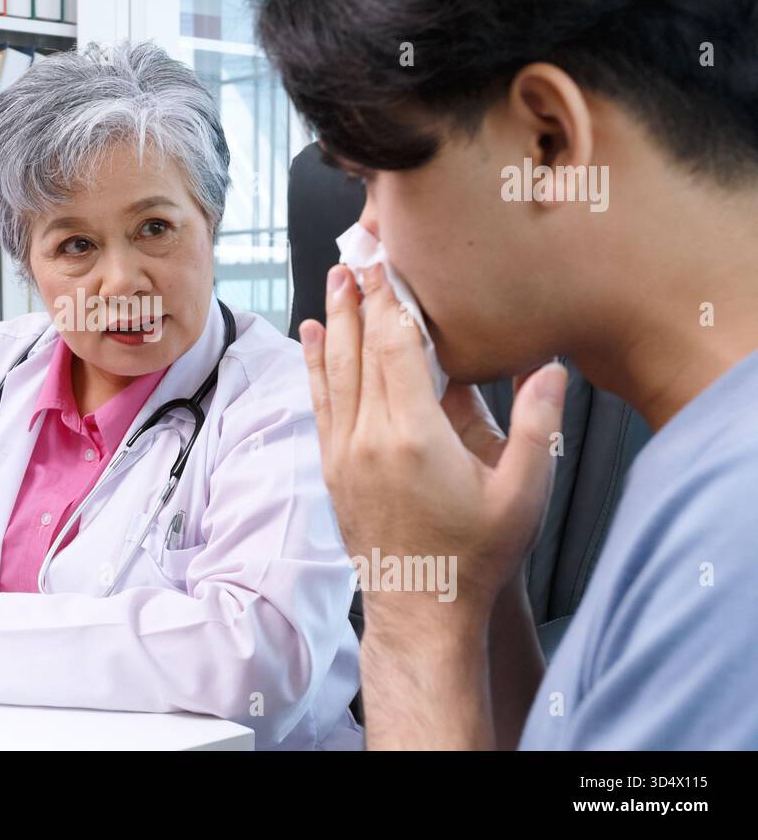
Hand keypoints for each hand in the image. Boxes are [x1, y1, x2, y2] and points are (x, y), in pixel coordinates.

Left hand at [300, 263, 566, 631]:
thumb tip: (550, 366)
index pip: (395, 347)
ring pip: (332, 371)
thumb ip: (537, 425)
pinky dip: (314, 364)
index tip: (388, 262)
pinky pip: (319, 402)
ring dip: (332, 321)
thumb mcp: (522, 493)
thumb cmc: (475, 555)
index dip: (390, 300)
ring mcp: (343, 453)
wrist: (421, 608)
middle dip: (359, 298)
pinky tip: (311, 338)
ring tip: (334, 280)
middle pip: (358, 349)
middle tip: (357, 254)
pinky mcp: (331, 467)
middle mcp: (368, 438)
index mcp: (414, 436)